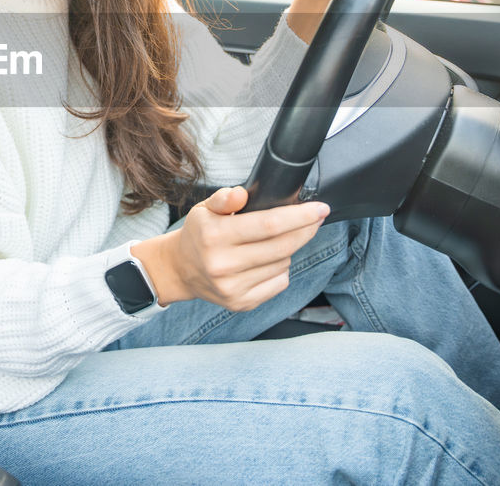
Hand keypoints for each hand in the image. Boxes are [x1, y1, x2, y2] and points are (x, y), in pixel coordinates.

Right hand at [131, 186, 328, 311]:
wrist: (180, 269)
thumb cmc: (198, 235)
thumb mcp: (205, 209)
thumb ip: (224, 198)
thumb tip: (241, 195)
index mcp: (215, 236)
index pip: (269, 225)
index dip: (300, 217)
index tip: (320, 209)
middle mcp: (223, 264)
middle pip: (282, 246)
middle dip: (305, 231)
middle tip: (314, 220)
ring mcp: (232, 287)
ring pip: (283, 264)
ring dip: (288, 250)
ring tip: (274, 241)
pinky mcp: (240, 303)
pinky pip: (278, 283)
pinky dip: (280, 270)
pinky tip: (267, 261)